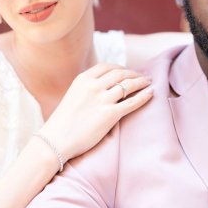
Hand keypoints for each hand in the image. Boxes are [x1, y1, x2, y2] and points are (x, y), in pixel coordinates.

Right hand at [38, 63, 152, 163]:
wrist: (56, 140)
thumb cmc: (62, 122)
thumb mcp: (73, 96)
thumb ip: (86, 89)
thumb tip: (102, 87)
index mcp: (83, 79)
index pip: (107, 67)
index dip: (121, 68)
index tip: (128, 72)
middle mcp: (93, 86)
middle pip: (120, 74)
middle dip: (134, 74)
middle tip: (143, 77)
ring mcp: (102, 100)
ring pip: (128, 85)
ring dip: (141, 82)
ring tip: (149, 83)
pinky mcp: (110, 115)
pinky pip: (132, 102)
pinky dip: (144, 96)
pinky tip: (151, 94)